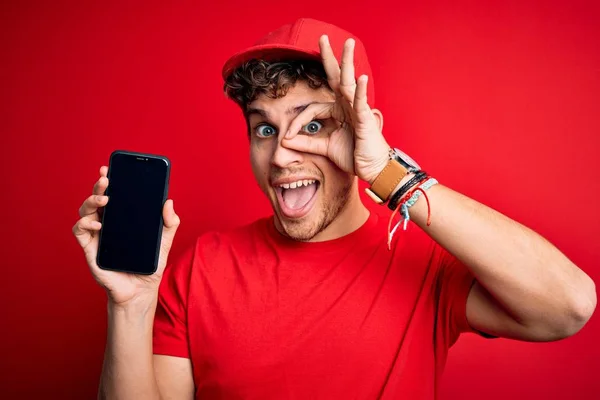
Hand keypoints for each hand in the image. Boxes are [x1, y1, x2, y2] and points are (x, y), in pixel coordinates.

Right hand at [72, 166, 180, 305]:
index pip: (114, 195)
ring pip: (85, 210)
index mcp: (123, 219)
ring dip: (92, 200)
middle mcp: (108, 223)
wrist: (140, 291)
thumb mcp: (165, 241)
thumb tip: (169, 201)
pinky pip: (80, 230)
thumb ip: (170, 222)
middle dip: (99, 185)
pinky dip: (86, 223)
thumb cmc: (149, 266)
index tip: (110, 168)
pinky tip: (99, 222)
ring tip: (105, 198)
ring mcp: (97, 235)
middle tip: (106, 178)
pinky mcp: (90, 248)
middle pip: (98, 198)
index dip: (109, 180)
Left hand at [282, 35, 389, 183]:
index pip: (313, 108)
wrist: (372, 169)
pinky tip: (360, 78)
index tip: (286, 137)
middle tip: (322, 37)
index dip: (298, 121)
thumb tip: (284, 140)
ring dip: (348, 63)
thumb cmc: (354, 156)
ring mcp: (358, 110)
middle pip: (336, 78)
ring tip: (348, 44)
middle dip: (329, 58)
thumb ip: (305, 142)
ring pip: (350, 83)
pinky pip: (361, 102)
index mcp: (338, 111)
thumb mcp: (324, 148)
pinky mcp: (365, 120)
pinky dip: (361, 91)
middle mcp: (348, 106)